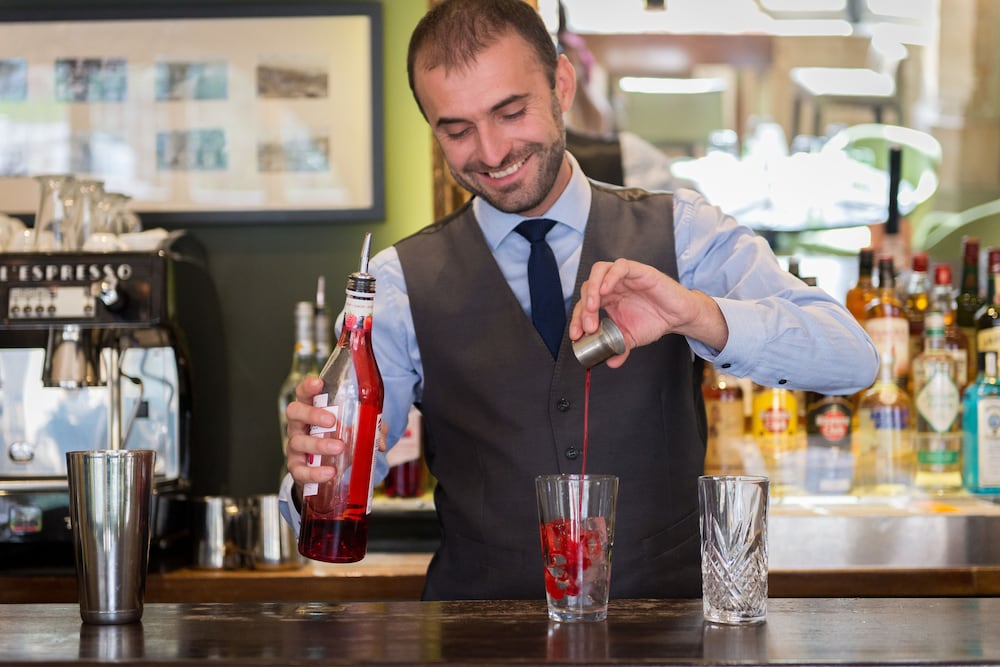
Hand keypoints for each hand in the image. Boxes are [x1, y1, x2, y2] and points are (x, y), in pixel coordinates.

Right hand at [285, 376, 389, 488]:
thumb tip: (382, 442)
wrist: (327, 470)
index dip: (308, 387)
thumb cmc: (339, 441)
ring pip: (298, 442)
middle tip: (332, 420)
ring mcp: (296, 446)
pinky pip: (300, 470)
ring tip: (339, 447)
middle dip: (312, 414)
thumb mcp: (358, 430)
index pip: (303, 393)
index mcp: (312, 410)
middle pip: (295, 412)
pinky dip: (314, 472)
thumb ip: (372, 430)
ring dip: (319, 444)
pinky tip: (329, 472)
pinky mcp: (297, 467)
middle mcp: (299, 426)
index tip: (318, 383)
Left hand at [569, 259, 727, 366]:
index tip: (577, 335)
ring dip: (592, 289)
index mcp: (607, 300)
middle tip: (589, 326)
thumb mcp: (631, 339)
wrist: (678, 316)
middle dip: (584, 308)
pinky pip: (620, 266)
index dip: (576, 319)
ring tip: (593, 307)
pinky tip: (605, 291)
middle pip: (587, 288)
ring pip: (599, 271)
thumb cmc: (654, 321)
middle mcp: (612, 286)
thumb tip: (610, 363)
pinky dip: (610, 276)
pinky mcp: (638, 271)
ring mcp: (623, 277)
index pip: (584, 305)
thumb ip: (619, 349)